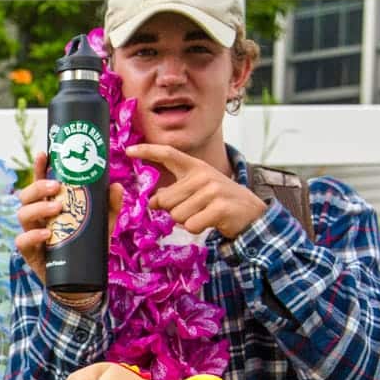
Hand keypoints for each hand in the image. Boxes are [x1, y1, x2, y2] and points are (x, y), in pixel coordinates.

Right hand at [14, 152, 121, 307]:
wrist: (81, 283)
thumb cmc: (88, 248)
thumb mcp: (102, 225)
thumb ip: (110, 206)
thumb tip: (116, 185)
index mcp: (51, 206)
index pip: (41, 183)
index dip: (40, 168)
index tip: (45, 154)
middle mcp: (38, 218)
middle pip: (26, 196)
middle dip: (38, 187)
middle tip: (57, 187)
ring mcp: (32, 235)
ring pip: (22, 214)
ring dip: (38, 208)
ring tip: (56, 208)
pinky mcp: (31, 254)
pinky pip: (22, 241)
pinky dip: (33, 236)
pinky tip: (47, 234)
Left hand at [128, 143, 266, 238]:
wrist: (251, 213)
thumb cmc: (218, 202)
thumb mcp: (196, 191)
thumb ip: (174, 193)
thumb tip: (152, 203)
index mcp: (196, 167)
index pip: (169, 154)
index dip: (148, 151)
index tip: (128, 151)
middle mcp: (203, 175)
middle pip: (166, 200)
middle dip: (174, 210)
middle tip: (194, 209)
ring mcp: (212, 190)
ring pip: (177, 215)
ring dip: (187, 221)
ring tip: (204, 214)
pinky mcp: (220, 207)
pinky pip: (191, 225)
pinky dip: (197, 228)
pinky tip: (210, 221)